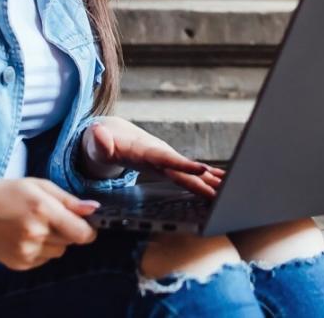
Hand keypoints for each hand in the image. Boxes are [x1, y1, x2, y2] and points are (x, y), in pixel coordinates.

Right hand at [0, 178, 97, 270]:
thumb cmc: (7, 194)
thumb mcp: (39, 185)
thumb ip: (68, 200)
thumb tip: (94, 208)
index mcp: (43, 209)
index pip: (81, 232)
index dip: (89, 230)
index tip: (88, 225)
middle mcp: (35, 233)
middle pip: (71, 241)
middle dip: (68, 231)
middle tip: (50, 218)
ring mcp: (26, 251)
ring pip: (59, 252)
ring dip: (54, 241)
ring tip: (35, 226)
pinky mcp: (19, 263)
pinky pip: (43, 260)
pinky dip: (41, 250)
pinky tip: (25, 236)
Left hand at [81, 117, 225, 197]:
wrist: (110, 134)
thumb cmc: (101, 141)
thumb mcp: (95, 142)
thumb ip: (98, 140)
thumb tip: (100, 135)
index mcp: (144, 150)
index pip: (166, 158)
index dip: (183, 164)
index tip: (202, 169)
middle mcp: (159, 154)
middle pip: (184, 169)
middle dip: (204, 179)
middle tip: (225, 190)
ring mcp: (165, 160)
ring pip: (190, 172)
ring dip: (210, 180)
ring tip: (229, 189)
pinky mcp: (166, 166)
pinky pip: (188, 174)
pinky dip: (205, 177)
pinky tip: (220, 183)